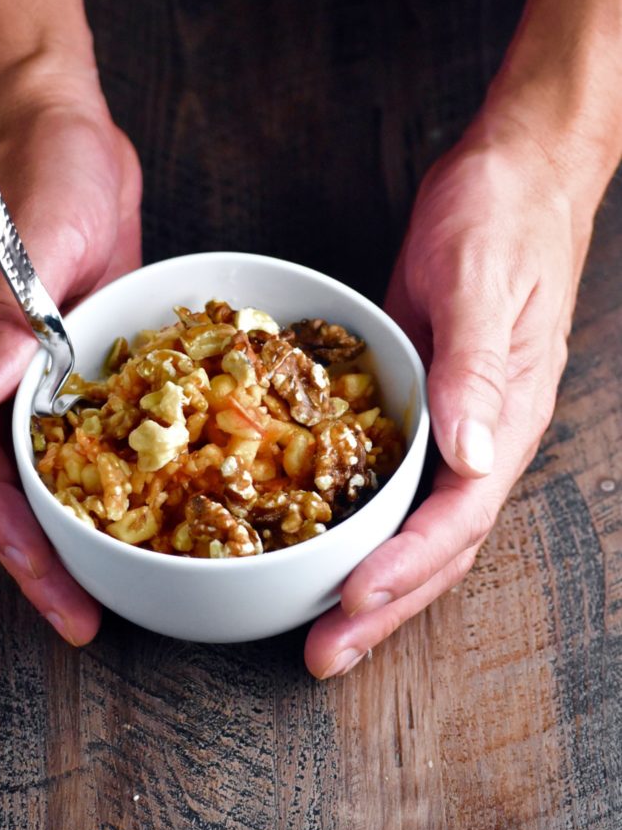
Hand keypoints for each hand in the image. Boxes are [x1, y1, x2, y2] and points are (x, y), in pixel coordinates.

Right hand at [0, 54, 141, 644]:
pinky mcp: (83, 353)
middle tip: (89, 616)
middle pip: (12, 487)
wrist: (64, 126)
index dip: (15, 540)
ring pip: (53, 466)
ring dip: (82, 525)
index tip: (56, 593)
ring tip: (119, 579)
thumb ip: (5, 310)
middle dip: (47, 557)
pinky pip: (93, 426)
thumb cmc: (36, 164)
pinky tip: (150, 499)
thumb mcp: (28, 232)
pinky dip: (116, 468)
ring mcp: (41, 367)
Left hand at [304, 117, 596, 676]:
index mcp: (506, 416)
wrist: (511, 172)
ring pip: (412, 523)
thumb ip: (479, 369)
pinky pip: (390, 478)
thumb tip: (475, 458)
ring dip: (368, 580)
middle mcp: (481, 435)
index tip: (352, 603)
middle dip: (383, 606)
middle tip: (323, 656)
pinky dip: (359, 521)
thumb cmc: (502, 216)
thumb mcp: (482, 281)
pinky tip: (321, 543)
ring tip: (319, 630)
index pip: (458, 515)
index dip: (406, 566)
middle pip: (436, 544)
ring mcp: (452, 423)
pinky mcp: (419, 399)